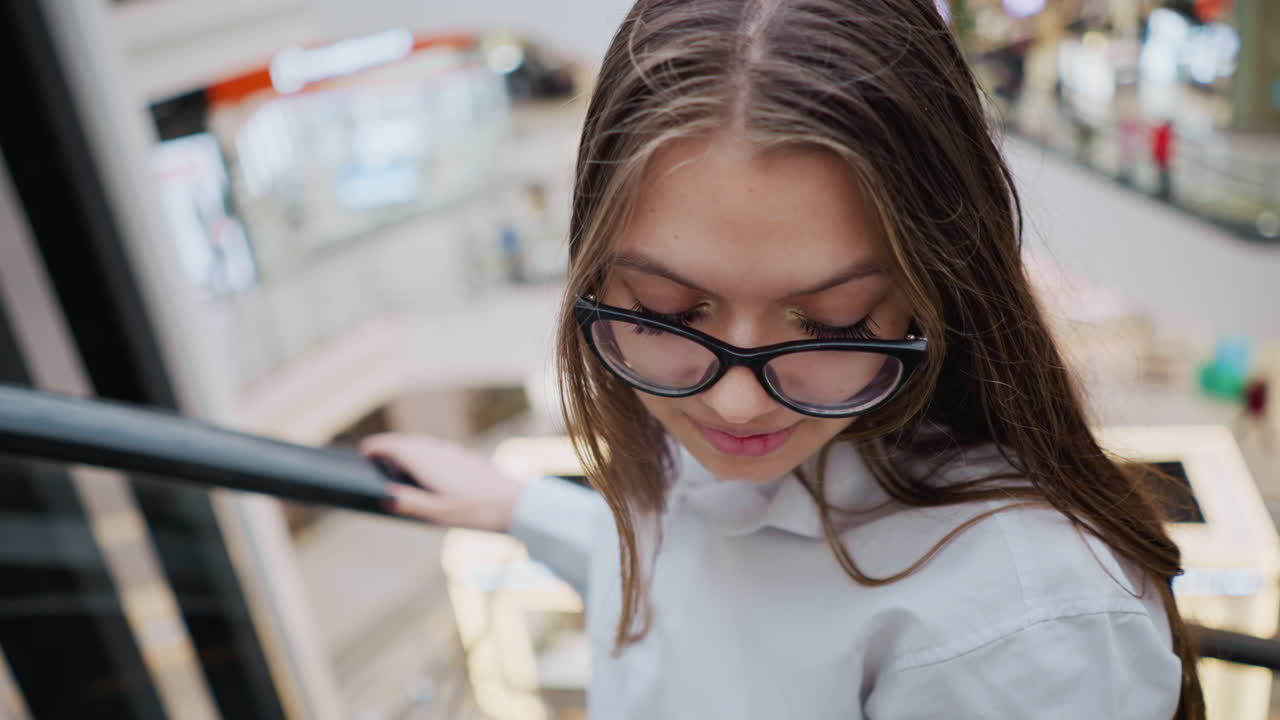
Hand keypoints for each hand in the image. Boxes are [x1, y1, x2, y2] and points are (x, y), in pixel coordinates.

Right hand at [360, 433, 525, 531]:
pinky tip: (425, 471)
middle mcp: (438, 451)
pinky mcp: (463, 457)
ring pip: (421, 444)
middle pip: (406, 443)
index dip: (375, 447)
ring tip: (394, 467)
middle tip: (372, 459)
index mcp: (427, 461)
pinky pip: (434, 449)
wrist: (515, 502)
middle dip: (387, 448)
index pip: (394, 446)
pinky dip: (421, 454)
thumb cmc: (477, 510)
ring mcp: (452, 452)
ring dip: (405, 450)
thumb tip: (384, 495)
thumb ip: (410, 503)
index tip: (361, 452)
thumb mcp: (439, 513)